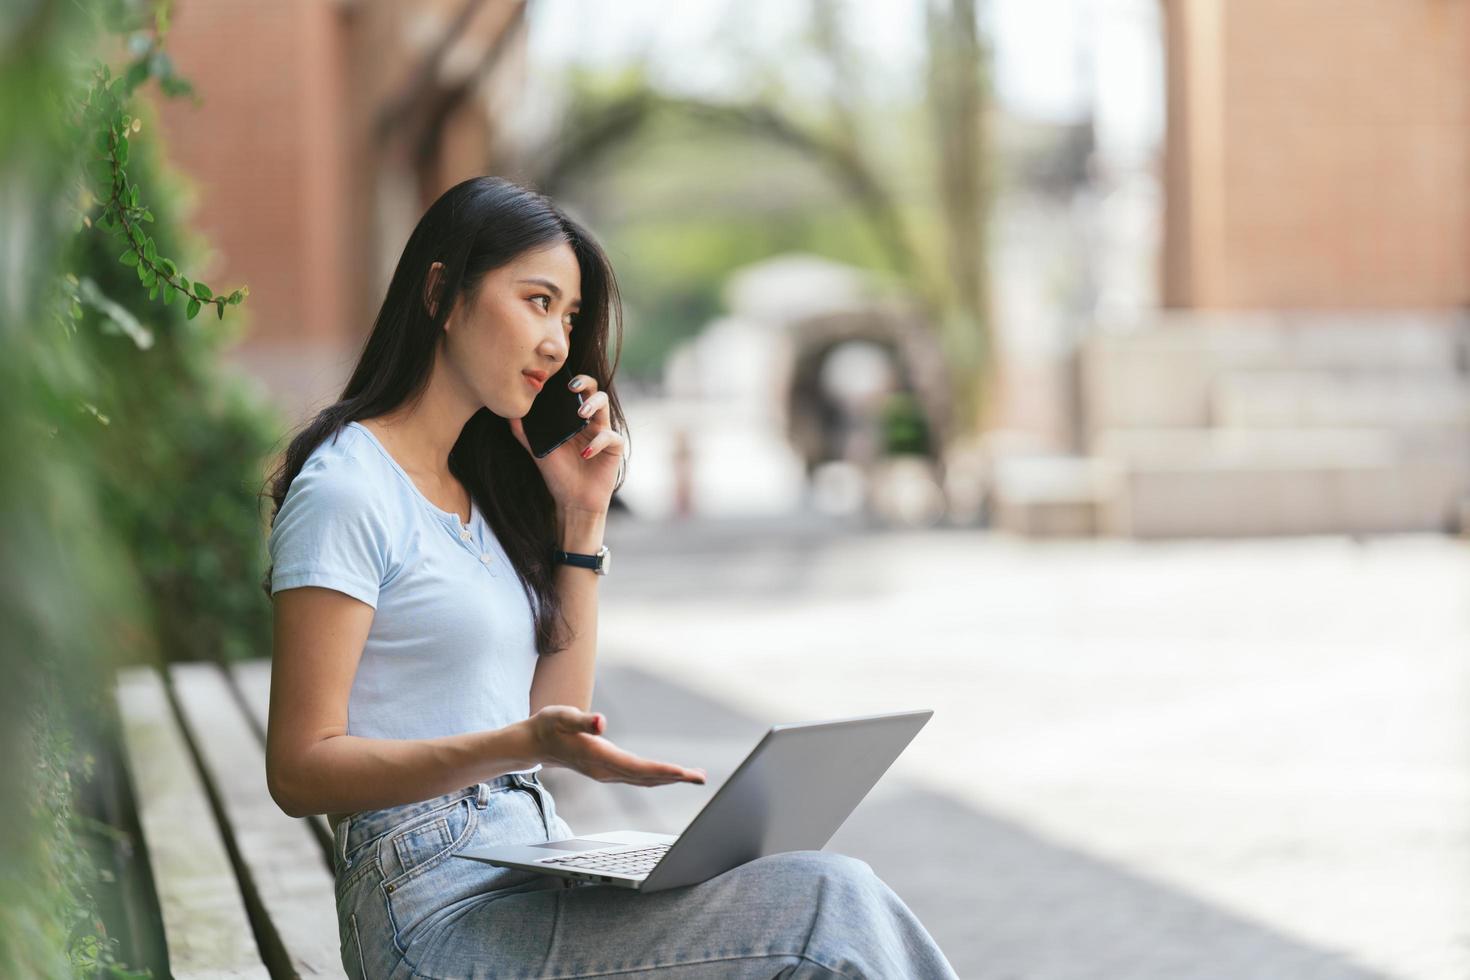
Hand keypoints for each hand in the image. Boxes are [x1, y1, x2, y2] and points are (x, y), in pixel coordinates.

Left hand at [508, 374, 623, 515]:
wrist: (573, 500)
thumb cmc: (558, 474)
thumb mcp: (537, 451)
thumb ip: (524, 432)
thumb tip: (509, 412)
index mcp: (574, 418)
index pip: (575, 391)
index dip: (570, 379)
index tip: (557, 378)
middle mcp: (590, 421)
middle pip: (593, 390)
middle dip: (585, 383)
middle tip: (572, 387)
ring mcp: (603, 432)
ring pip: (604, 405)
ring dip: (593, 405)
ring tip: (581, 414)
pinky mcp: (614, 447)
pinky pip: (610, 437)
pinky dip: (597, 442)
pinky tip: (585, 453)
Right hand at [524, 706, 706, 786]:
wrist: (534, 743)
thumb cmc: (549, 725)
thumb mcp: (562, 716)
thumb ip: (582, 720)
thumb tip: (601, 722)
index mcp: (599, 758)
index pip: (636, 767)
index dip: (660, 770)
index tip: (683, 772)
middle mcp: (605, 771)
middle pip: (646, 778)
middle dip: (674, 778)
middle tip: (701, 777)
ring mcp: (607, 774)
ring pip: (644, 780)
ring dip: (670, 779)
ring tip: (695, 776)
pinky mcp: (608, 772)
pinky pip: (639, 778)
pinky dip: (658, 777)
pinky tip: (671, 775)